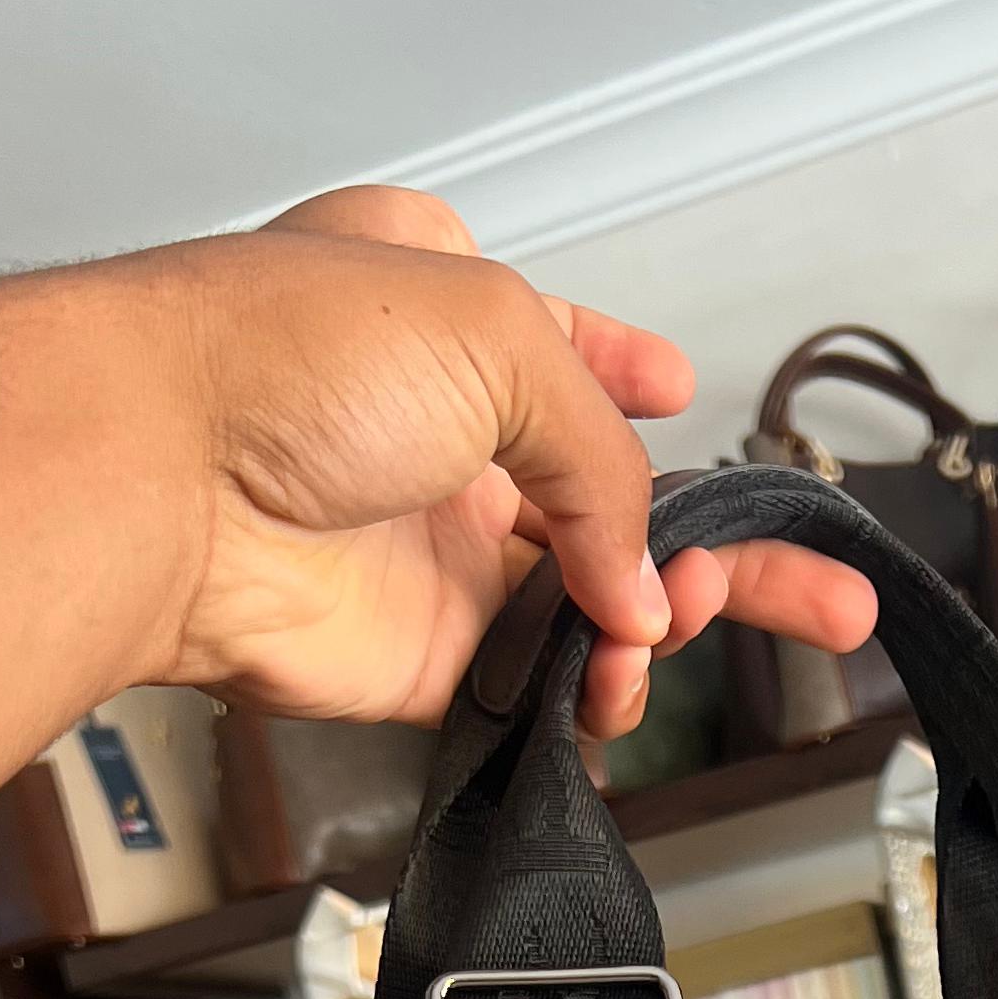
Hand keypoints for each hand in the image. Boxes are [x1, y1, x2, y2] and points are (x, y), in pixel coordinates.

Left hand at [156, 185, 874, 740]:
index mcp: (442, 309)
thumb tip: (641, 578)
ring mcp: (435, 548)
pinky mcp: (424, 653)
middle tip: (831, 594)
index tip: (680, 389)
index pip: (561, 344)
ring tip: (699, 621)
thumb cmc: (292, 362)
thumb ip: (604, 455)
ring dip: (668, 620)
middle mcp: (442, 430)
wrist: (166, 479)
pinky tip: (627, 675)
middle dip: (723, 543)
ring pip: (590, 601)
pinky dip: (597, 690)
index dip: (629, 373)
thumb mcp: (500, 337)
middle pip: (611, 494)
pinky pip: (540, 685)